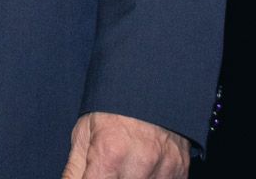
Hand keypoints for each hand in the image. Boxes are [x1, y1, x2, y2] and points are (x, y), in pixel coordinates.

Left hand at [60, 111, 188, 178]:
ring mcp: (164, 170)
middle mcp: (139, 165)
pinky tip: (145, 167)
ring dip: (132, 178)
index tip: (95, 176)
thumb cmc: (112, 107)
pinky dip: (152, 178)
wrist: (151, 85)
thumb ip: (74, 170)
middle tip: (110, 168)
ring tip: (127, 164)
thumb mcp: (84, 133)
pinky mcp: (181, 171)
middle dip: (111, 178)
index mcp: (109, 155)